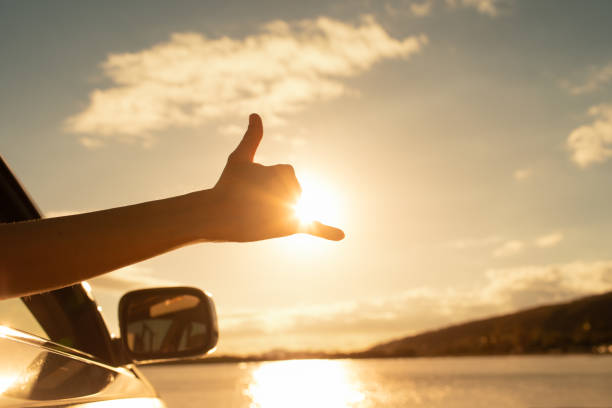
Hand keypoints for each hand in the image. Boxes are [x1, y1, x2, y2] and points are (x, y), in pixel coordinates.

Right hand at [210, 114, 343, 241]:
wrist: (218, 216)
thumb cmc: (228, 185)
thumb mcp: (240, 158)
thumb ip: (252, 137)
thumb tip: (255, 114)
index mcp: (286, 171)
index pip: (283, 173)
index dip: (263, 181)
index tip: (249, 185)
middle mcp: (293, 190)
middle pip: (289, 191)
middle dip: (270, 197)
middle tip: (250, 201)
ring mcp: (293, 210)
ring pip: (291, 207)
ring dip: (275, 210)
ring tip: (256, 213)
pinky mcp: (290, 227)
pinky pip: (313, 227)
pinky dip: (327, 232)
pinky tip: (341, 236)